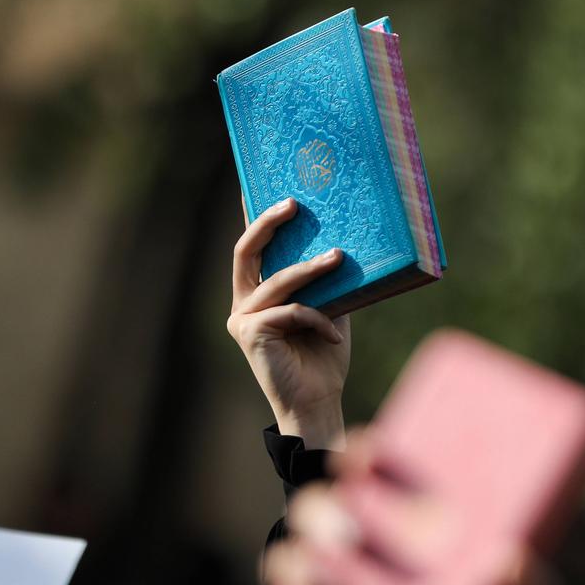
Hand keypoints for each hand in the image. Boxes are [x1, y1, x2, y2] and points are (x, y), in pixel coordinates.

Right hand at [227, 197, 350, 448]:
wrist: (318, 403)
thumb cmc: (324, 357)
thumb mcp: (329, 307)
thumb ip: (325, 280)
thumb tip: (342, 240)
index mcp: (257, 293)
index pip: (254, 247)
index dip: (251, 213)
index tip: (254, 181)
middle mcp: (243, 303)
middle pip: (246, 251)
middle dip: (267, 222)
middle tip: (294, 203)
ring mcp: (243, 319)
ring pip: (276, 281)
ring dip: (310, 270)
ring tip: (338, 257)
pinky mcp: (251, 335)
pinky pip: (290, 311)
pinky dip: (317, 318)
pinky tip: (334, 337)